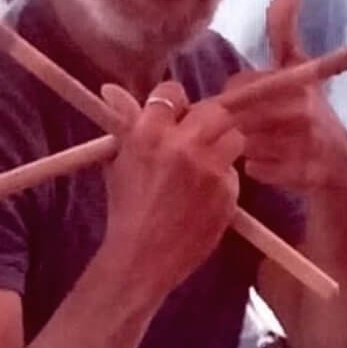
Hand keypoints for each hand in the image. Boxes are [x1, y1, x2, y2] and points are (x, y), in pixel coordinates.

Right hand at [99, 80, 245, 294]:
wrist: (143, 257)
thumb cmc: (126, 208)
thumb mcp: (119, 161)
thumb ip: (125, 124)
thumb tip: (112, 90)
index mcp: (149, 134)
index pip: (173, 92)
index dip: (175, 102)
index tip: (175, 114)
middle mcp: (183, 146)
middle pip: (214, 110)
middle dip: (208, 119)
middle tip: (198, 135)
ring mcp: (210, 170)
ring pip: (234, 137)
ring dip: (222, 145)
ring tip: (205, 162)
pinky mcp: (229, 191)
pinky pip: (234, 171)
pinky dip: (224, 177)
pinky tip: (206, 191)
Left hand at [223, 0, 346, 191]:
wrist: (342, 174)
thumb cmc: (311, 116)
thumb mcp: (301, 70)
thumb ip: (285, 31)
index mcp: (301, 78)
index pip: (241, 82)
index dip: (235, 95)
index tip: (245, 103)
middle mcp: (308, 105)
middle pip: (239, 114)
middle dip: (238, 124)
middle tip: (250, 132)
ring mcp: (311, 141)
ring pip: (247, 142)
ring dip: (247, 148)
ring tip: (264, 148)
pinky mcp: (310, 173)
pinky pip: (259, 170)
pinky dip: (260, 171)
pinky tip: (272, 168)